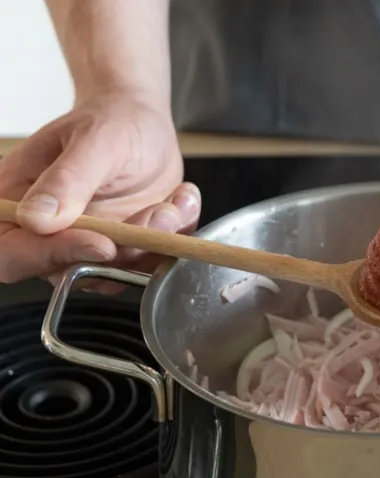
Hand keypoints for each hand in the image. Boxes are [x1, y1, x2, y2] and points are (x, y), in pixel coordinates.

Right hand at [0, 92, 199, 290]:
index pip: (13, 254)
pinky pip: (149, 264)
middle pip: (71, 271)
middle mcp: (49, 233)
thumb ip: (66, 181)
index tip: (102, 242)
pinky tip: (180, 201)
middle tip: (158, 214)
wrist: (144, 123)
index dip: (52, 257)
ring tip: (172, 203)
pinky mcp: (124, 251)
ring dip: (154, 242)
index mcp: (16, 203)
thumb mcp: (93, 141)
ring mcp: (88, 245)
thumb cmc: (110, 121)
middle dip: (124, 249)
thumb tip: (37, 220)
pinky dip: (173, 237)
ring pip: (117, 271)